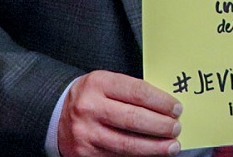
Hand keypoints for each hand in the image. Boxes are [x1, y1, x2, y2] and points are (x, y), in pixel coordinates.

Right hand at [58, 70, 181, 156]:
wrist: (56, 114)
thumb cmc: (90, 96)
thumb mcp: (106, 83)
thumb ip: (131, 91)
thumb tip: (165, 107)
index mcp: (98, 83)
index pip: (137, 92)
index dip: (161, 102)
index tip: (176, 108)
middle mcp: (89, 108)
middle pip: (134, 119)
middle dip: (161, 126)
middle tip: (176, 128)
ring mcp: (86, 134)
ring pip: (127, 144)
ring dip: (154, 147)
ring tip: (171, 146)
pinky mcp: (84, 154)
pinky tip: (151, 154)